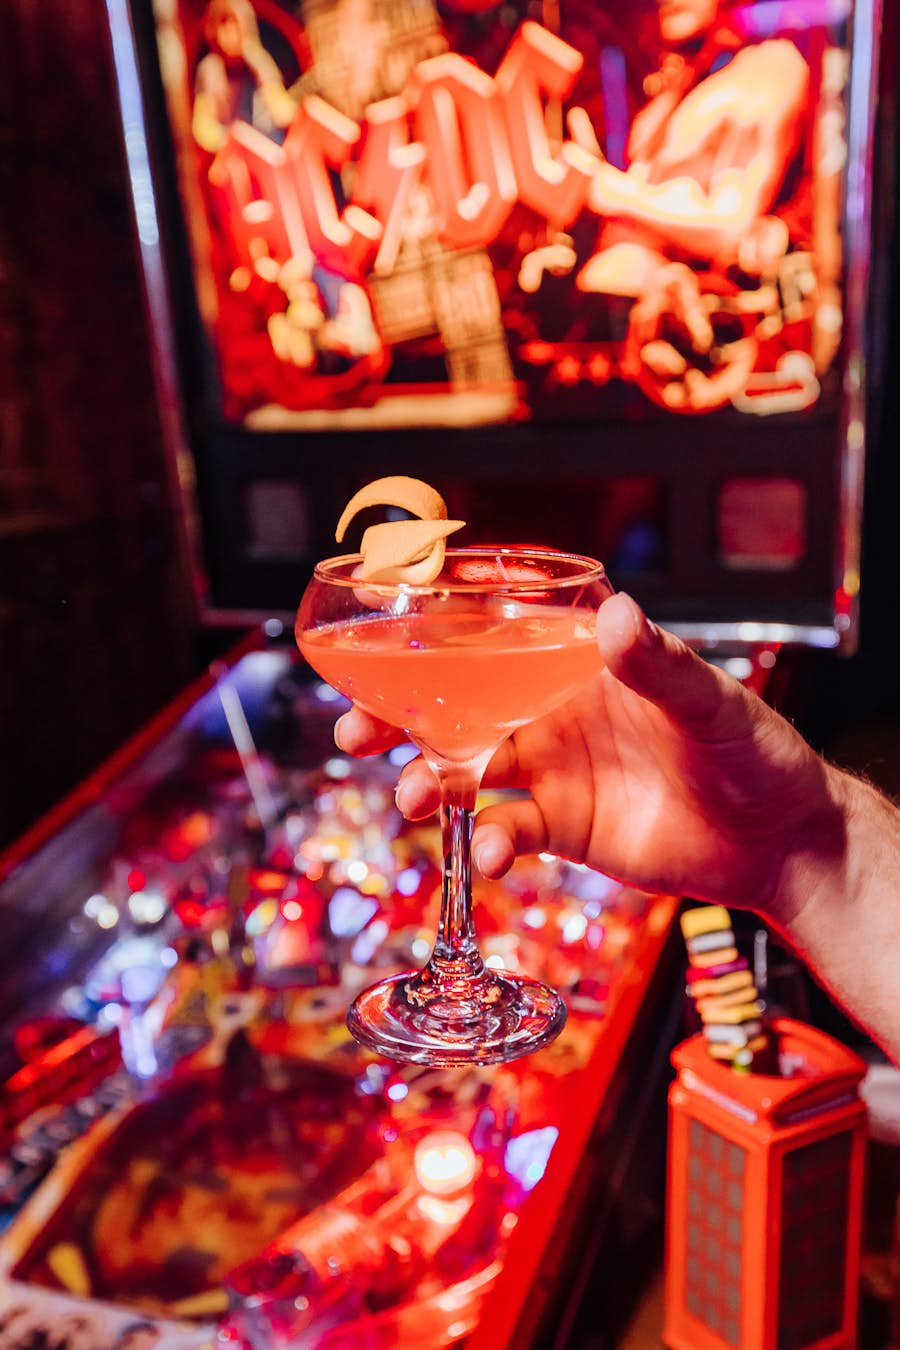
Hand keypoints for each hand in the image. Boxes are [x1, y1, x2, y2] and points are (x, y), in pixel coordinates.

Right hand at [334, 593, 842, 920]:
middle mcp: (552, 709)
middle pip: (455, 703)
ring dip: (429, 782)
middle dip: (398, 714)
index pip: (494, 635)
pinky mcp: (561, 827)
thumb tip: (618, 615)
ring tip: (413, 798)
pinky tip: (489, 856)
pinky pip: (506, 830)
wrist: (778, 844)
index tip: (379, 636)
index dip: (434, 635)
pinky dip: (488, 843)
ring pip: (465, 768)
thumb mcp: (711, 703)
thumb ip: (660, 666)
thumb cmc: (754, 753)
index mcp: (579, 661)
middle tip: (355, 729)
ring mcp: (552, 769)